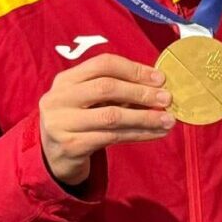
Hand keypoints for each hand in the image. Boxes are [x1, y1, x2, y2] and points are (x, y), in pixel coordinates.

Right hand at [39, 53, 174, 185]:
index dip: (134, 69)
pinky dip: (138, 134)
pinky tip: (156, 133)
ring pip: (112, 116)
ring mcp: (61, 123)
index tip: (159, 78)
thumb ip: (117, 90)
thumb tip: (157, 86)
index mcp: (65, 79)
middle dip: (141, 92)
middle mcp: (59, 98)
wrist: (53, 157)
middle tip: (167, 98)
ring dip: (145, 117)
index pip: (103, 64)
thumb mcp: (90, 101)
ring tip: (168, 119)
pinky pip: (112, 137)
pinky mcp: (71, 146)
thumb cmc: (80, 121)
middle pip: (106, 87)